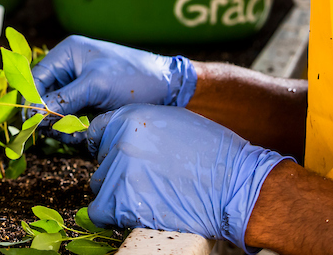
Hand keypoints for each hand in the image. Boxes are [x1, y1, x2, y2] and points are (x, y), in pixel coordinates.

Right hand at [31, 36, 195, 142]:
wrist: (168, 88)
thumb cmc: (133, 76)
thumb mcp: (96, 85)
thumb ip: (64, 98)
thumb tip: (35, 113)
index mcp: (67, 54)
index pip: (36, 77)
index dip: (31, 100)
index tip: (31, 123)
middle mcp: (69, 70)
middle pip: (43, 98)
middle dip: (50, 117)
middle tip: (61, 132)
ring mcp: (79, 89)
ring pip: (56, 113)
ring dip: (63, 127)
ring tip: (79, 134)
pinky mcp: (88, 105)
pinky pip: (71, 120)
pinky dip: (75, 130)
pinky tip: (86, 134)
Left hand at [86, 105, 290, 251]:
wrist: (234, 184)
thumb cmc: (213, 153)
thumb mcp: (174, 121)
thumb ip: (142, 127)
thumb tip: (121, 138)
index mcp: (131, 117)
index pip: (98, 132)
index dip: (107, 146)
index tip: (116, 157)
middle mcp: (121, 140)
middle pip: (101, 162)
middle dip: (117, 171)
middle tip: (146, 179)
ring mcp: (120, 171)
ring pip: (100, 186)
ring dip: (117, 193)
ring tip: (149, 195)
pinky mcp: (123, 201)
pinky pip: (100, 212)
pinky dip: (112, 215)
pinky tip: (135, 211)